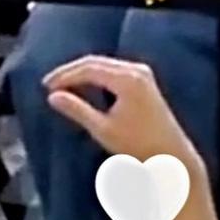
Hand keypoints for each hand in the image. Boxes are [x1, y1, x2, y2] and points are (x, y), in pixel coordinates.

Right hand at [43, 55, 202, 172]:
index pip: (88, 68)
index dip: (64, 75)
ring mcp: (143, 74)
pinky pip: (114, 71)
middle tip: (50, 84)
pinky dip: (96, 76)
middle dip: (71, 72)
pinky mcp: (145, 81)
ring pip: (104, 65)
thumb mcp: (103, 129)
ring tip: (63, 86)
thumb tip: (52, 96)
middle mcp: (137, 71)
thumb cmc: (138, 147)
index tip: (46, 86)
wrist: (173, 158)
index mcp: (127, 79)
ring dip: (82, 73)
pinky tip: (84, 87)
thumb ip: (77, 109)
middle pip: (95, 62)